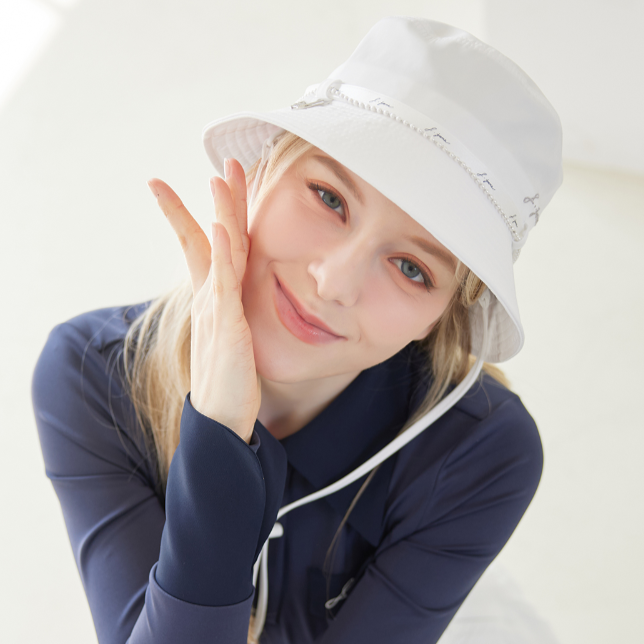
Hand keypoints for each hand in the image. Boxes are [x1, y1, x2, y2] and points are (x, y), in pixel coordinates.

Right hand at [147, 159, 260, 443]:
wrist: (222, 414)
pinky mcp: (226, 326)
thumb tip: (243, 292)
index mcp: (215, 295)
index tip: (212, 180)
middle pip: (212, 237)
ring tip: (219, 179)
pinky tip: (220, 229)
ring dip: (220, 214)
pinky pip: (223, 285)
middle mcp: (212, 296)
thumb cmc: (230, 376)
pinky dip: (220, 255)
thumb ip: (236, 308)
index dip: (207, 211)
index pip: (206, 244)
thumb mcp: (235, 333)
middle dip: (217, 199)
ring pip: (218, 252)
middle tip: (221, 163)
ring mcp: (216, 308)